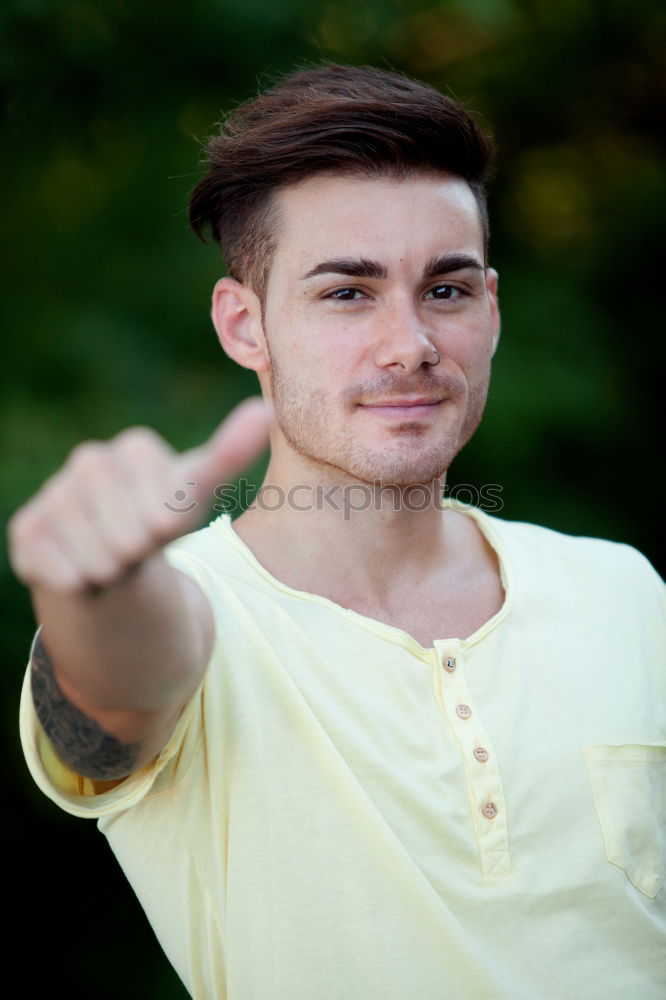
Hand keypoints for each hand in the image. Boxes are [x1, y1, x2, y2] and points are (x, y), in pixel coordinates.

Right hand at [8, 397, 269, 594]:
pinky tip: (81, 566)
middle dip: (142, 552)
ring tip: (113, 556)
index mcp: (135, 448)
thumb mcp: (199, 494)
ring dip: (113, 569)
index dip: (170, 528)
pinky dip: (79, 582)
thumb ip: (230, 455)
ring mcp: (55, 494)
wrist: (114, 560)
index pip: (165, 506)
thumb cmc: (162, 521)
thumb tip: (263, 410)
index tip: (166, 524)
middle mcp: (89, 462)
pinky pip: (64, 573)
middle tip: (138, 544)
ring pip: (99, 557)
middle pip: (132, 534)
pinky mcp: (27, 529)